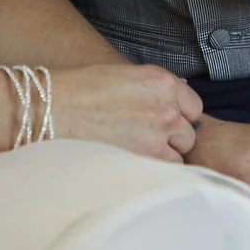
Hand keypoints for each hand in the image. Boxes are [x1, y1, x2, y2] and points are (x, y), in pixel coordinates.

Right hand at [43, 65, 203, 160]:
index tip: (165, 124)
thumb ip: (155, 88)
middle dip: (172, 140)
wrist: (54, 108)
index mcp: (163, 82)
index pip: (194, 108)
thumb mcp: (125, 75)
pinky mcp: (144, 160)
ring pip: (177, 158)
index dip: (180, 117)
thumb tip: (178, 96)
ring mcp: (157, 136)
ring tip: (134, 154)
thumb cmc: (81, 90)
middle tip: (145, 141)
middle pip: (188, 135)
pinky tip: (131, 165)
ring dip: (162, 159)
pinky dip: (150, 173)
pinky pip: (162, 173)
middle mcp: (166, 108)